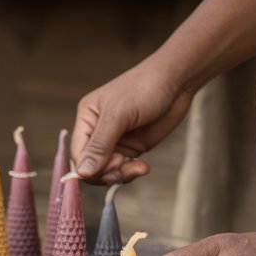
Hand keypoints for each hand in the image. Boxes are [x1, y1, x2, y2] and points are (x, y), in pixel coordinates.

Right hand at [72, 59, 193, 183]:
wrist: (177, 81)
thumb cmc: (145, 87)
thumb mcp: (119, 114)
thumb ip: (100, 145)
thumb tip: (82, 173)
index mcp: (87, 119)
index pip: (78, 154)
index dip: (88, 168)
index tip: (106, 169)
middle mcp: (97, 133)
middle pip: (90, 167)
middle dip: (105, 172)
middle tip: (122, 167)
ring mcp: (114, 142)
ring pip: (106, 172)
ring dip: (120, 174)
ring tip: (138, 168)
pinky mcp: (130, 148)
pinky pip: (122, 170)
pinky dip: (131, 172)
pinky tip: (143, 166)